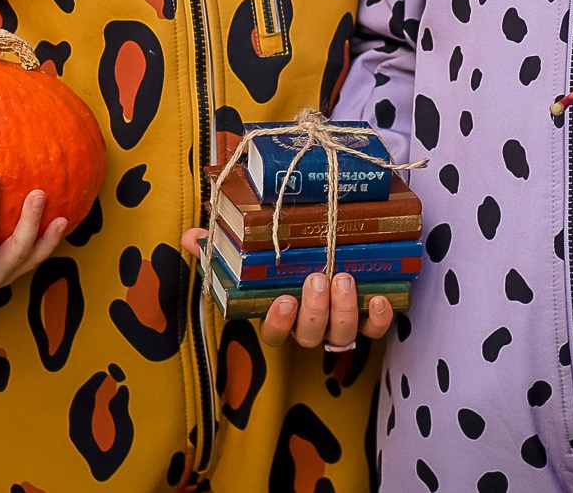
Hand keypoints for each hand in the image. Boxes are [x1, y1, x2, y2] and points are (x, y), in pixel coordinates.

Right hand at [181, 228, 393, 348]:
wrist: (334, 242)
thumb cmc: (285, 254)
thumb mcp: (252, 250)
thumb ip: (221, 247)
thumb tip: (191, 237)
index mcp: (282, 314)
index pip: (275, 335)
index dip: (279, 323)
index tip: (283, 301)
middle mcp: (310, 325)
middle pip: (311, 336)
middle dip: (315, 311)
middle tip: (317, 279)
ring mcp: (340, 323)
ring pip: (342, 335)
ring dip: (344, 310)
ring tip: (345, 279)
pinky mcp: (368, 317)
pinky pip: (375, 330)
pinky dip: (379, 318)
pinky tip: (381, 298)